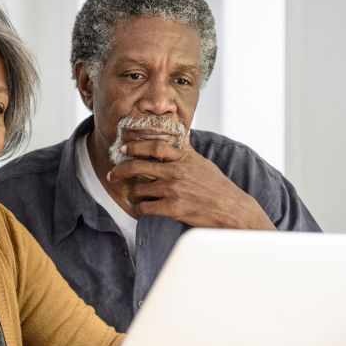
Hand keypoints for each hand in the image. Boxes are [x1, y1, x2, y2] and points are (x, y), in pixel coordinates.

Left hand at [107, 134, 274, 229]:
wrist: (231, 210)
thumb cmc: (217, 187)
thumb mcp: (202, 163)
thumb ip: (186, 152)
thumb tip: (179, 135)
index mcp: (183, 158)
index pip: (154, 146)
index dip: (136, 146)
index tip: (125, 148)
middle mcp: (176, 172)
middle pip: (139, 166)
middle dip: (121, 170)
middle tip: (113, 175)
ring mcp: (174, 190)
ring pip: (140, 189)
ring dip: (134, 194)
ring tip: (135, 197)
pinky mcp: (173, 208)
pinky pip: (146, 208)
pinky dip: (141, 209)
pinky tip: (142, 210)